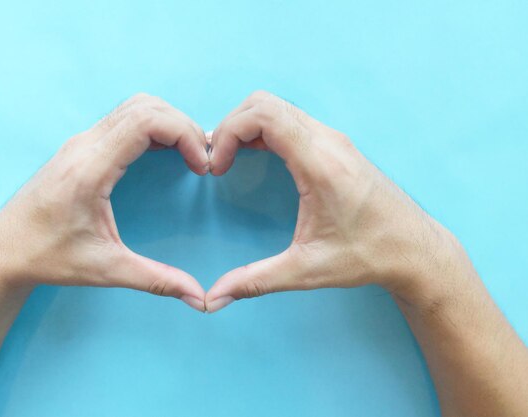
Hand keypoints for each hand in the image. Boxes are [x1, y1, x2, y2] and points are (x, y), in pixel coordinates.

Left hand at [0, 93, 208, 310]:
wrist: (2, 251)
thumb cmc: (47, 258)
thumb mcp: (105, 270)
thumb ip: (156, 280)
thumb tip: (200, 299)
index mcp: (90, 169)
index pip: (146, 121)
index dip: (184, 134)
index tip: (202, 165)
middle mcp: (83, 146)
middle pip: (145, 106)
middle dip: (182, 126)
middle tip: (202, 158)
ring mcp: (79, 143)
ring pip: (133, 107)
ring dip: (167, 122)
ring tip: (189, 153)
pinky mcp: (79, 147)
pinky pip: (122, 119)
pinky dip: (151, 127)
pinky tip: (164, 153)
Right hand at [205, 91, 454, 311]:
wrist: (416, 249)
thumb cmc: (369, 256)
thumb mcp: (308, 270)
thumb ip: (256, 281)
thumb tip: (215, 298)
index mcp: (320, 164)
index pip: (265, 115)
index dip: (229, 132)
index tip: (217, 166)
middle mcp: (328, 142)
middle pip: (265, 103)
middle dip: (231, 125)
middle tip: (216, 161)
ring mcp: (334, 140)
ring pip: (278, 107)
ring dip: (246, 126)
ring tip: (229, 158)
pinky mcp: (336, 146)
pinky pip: (291, 120)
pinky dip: (264, 130)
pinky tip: (254, 156)